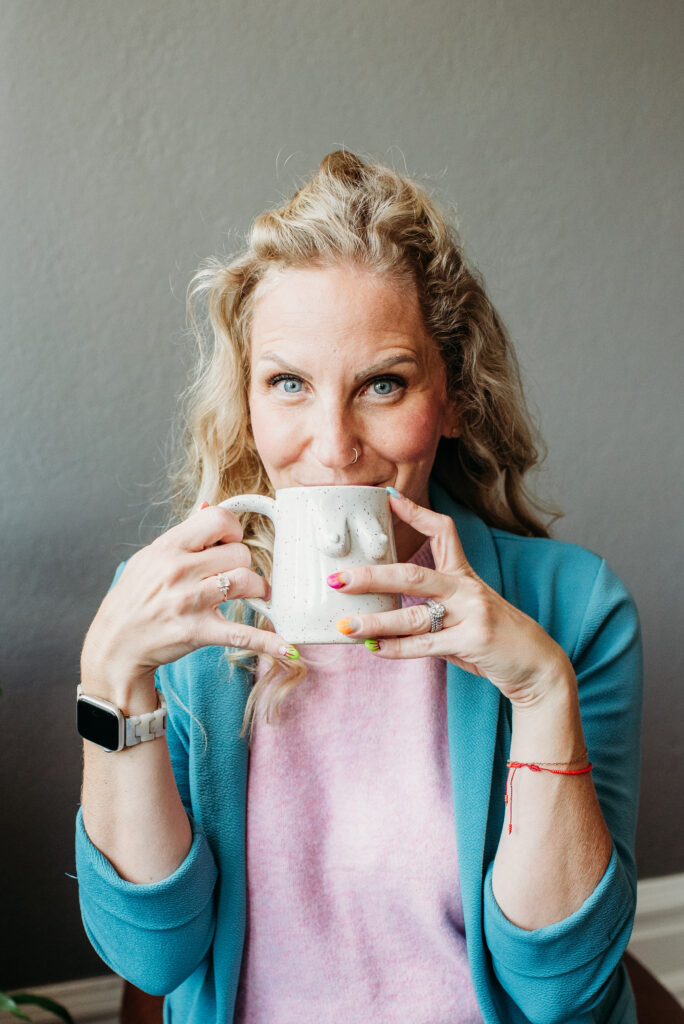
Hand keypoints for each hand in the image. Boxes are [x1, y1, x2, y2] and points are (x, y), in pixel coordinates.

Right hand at [81, 504, 297, 701]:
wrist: (115, 643)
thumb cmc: (134, 599)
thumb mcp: (149, 558)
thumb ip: (182, 536)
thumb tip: (208, 507)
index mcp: (168, 547)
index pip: (217, 519)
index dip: (233, 529)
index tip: (231, 543)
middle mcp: (179, 570)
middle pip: (240, 553)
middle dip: (246, 563)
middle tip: (238, 575)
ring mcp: (189, 601)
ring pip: (246, 581)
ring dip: (259, 589)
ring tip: (255, 595)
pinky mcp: (197, 631)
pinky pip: (242, 634)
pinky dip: (268, 642)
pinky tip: (287, 647)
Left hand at [329, 492, 573, 707]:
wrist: (537, 665)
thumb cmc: (494, 638)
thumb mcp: (467, 611)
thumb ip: (433, 607)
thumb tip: (384, 610)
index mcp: (464, 575)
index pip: (443, 531)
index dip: (415, 512)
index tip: (387, 497)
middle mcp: (467, 589)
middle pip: (413, 574)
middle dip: (371, 576)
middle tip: (338, 578)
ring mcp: (472, 614)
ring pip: (413, 615)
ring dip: (375, 622)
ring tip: (345, 626)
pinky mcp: (474, 641)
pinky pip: (426, 645)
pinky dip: (396, 649)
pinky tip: (374, 650)